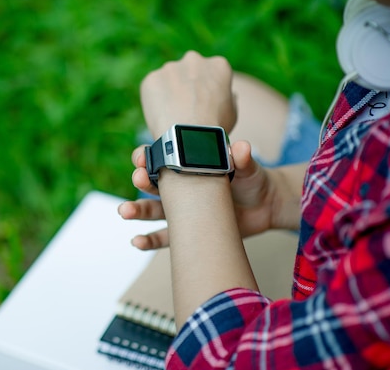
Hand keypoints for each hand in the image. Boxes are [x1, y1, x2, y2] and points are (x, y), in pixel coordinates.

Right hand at [118, 141, 276, 249]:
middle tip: (137, 178)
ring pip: (153, 210)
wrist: (265, 207)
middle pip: (152, 184)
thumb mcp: (247, 167)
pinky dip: (148, 240)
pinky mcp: (188, 233)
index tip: (142, 157)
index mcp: (189, 167)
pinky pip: (164, 238)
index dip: (148, 156)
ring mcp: (182, 211)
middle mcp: (180, 189)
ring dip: (137, 210)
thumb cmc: (252, 180)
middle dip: (140, 180)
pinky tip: (136, 241)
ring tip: (125, 212)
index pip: (161, 159)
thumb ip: (242, 159)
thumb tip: (241, 148)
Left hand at [140, 51, 236, 138]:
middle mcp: (194, 60)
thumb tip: (228, 94)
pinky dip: (154, 99)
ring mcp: (170, 68)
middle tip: (185, 106)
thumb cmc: (214, 128)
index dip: (207, 88)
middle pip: (189, 70)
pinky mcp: (151, 78)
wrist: (188, 135)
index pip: (213, 72)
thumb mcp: (232, 113)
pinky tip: (160, 115)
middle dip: (187, 83)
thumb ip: (229, 98)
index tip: (203, 101)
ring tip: (171, 114)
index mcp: (218, 65)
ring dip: (169, 90)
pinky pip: (152, 88)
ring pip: (168, 78)